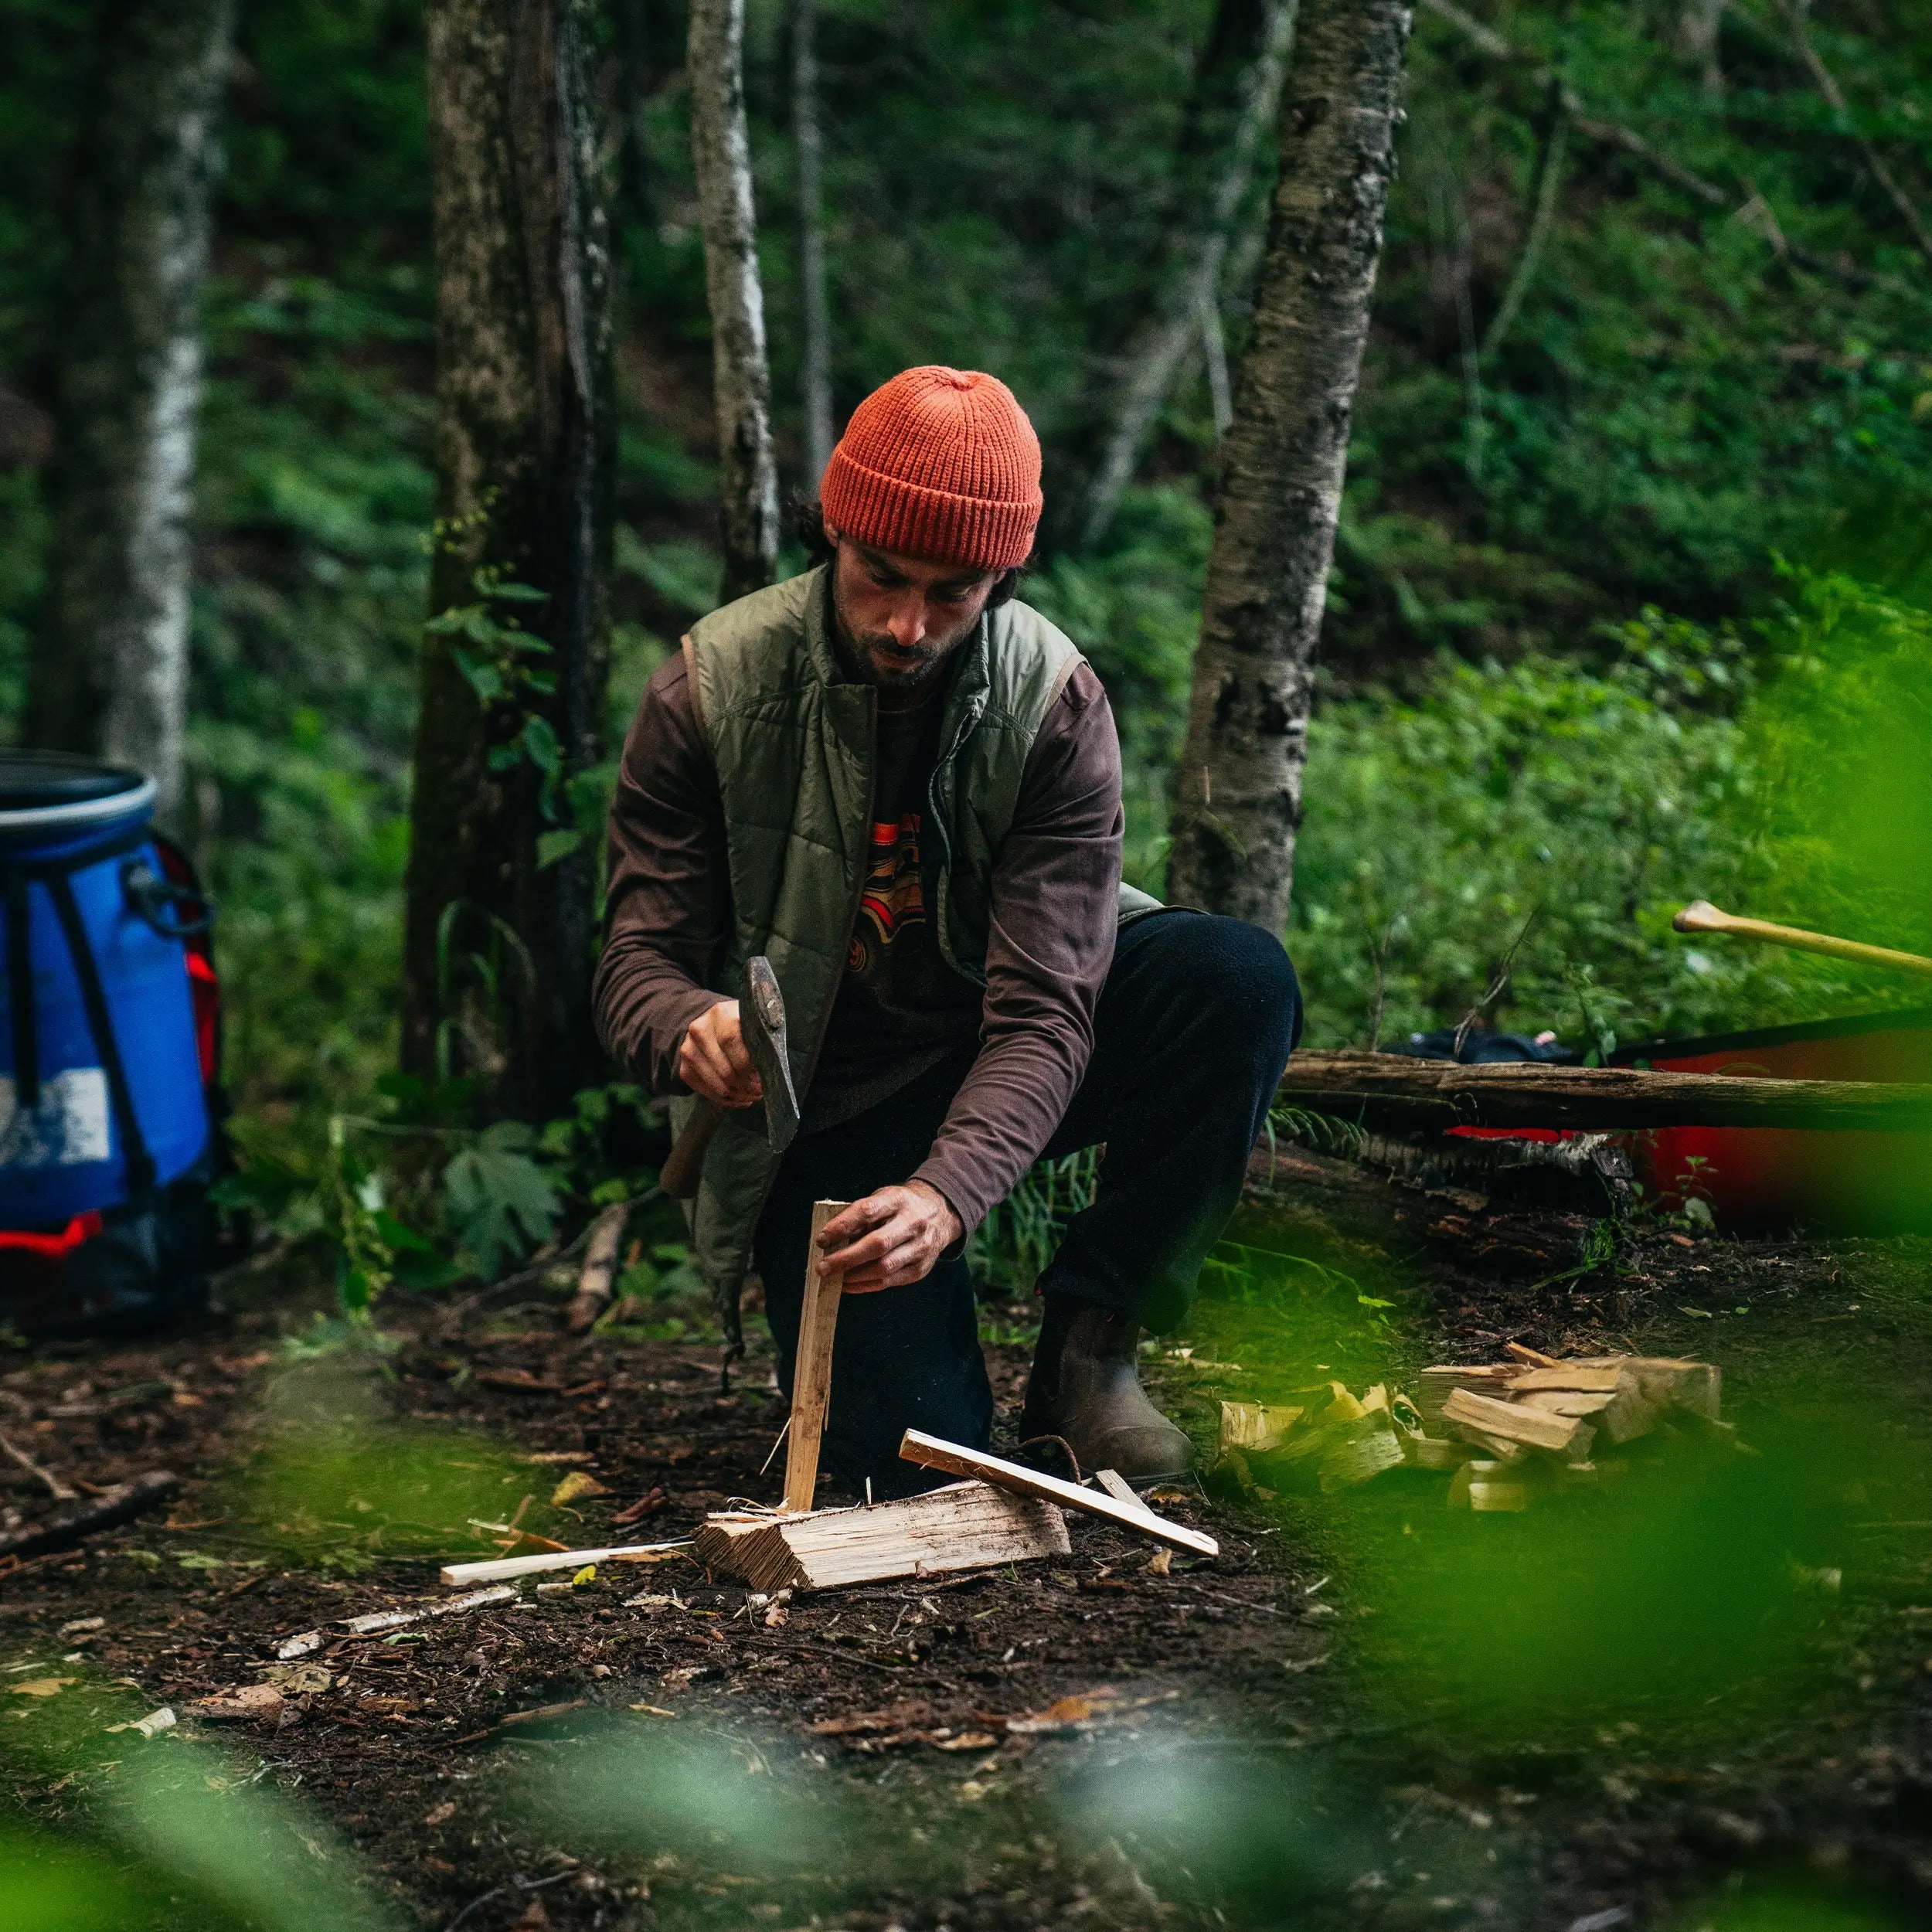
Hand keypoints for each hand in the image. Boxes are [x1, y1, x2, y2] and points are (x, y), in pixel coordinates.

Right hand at [677, 999, 763, 1106]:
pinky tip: (737, 1098)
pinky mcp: (683, 1066)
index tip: (764, 1076)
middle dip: (746, 1085)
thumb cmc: (740, 1026)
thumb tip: (769, 1070)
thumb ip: (760, 1039)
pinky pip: (705, 1091)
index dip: (748, 1064)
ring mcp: (688, 1049)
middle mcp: (700, 1030)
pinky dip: (724, 1099)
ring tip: (751, 1096)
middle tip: (760, 1091)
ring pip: (716, 1083)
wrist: (710, 1023)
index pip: (732, 1042)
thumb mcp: (751, 1022)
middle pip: (725, 1069)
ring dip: (737, 1095)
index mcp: (721, 1014)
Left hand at [818, 1181, 963, 1292]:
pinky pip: (889, 1282)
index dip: (842, 1226)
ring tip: (833, 1278)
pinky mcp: (921, 1269)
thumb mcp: (883, 1200)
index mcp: (898, 1200)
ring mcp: (920, 1247)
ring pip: (884, 1267)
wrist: (941, 1214)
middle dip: (845, 1258)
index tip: (821, 1239)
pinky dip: (864, 1285)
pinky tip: (848, 1285)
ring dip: (853, 1276)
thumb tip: (829, 1241)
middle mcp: (913, 1223)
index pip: (867, 1211)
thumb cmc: (900, 1208)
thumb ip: (859, 1217)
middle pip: (877, 1244)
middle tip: (822, 1267)